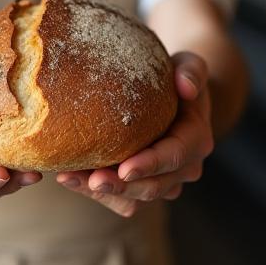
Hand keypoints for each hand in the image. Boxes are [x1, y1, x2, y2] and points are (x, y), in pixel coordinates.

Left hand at [56, 51, 213, 216]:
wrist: (173, 94)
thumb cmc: (176, 75)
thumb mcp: (189, 65)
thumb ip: (191, 71)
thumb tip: (186, 87)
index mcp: (195, 140)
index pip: (174, 156)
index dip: (149, 165)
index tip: (124, 168)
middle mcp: (184, 168)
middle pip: (153, 186)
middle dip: (121, 186)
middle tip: (91, 180)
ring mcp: (164, 181)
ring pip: (134, 199)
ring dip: (103, 192)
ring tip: (70, 178)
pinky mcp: (142, 186)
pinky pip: (122, 199)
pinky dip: (97, 193)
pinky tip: (70, 178)